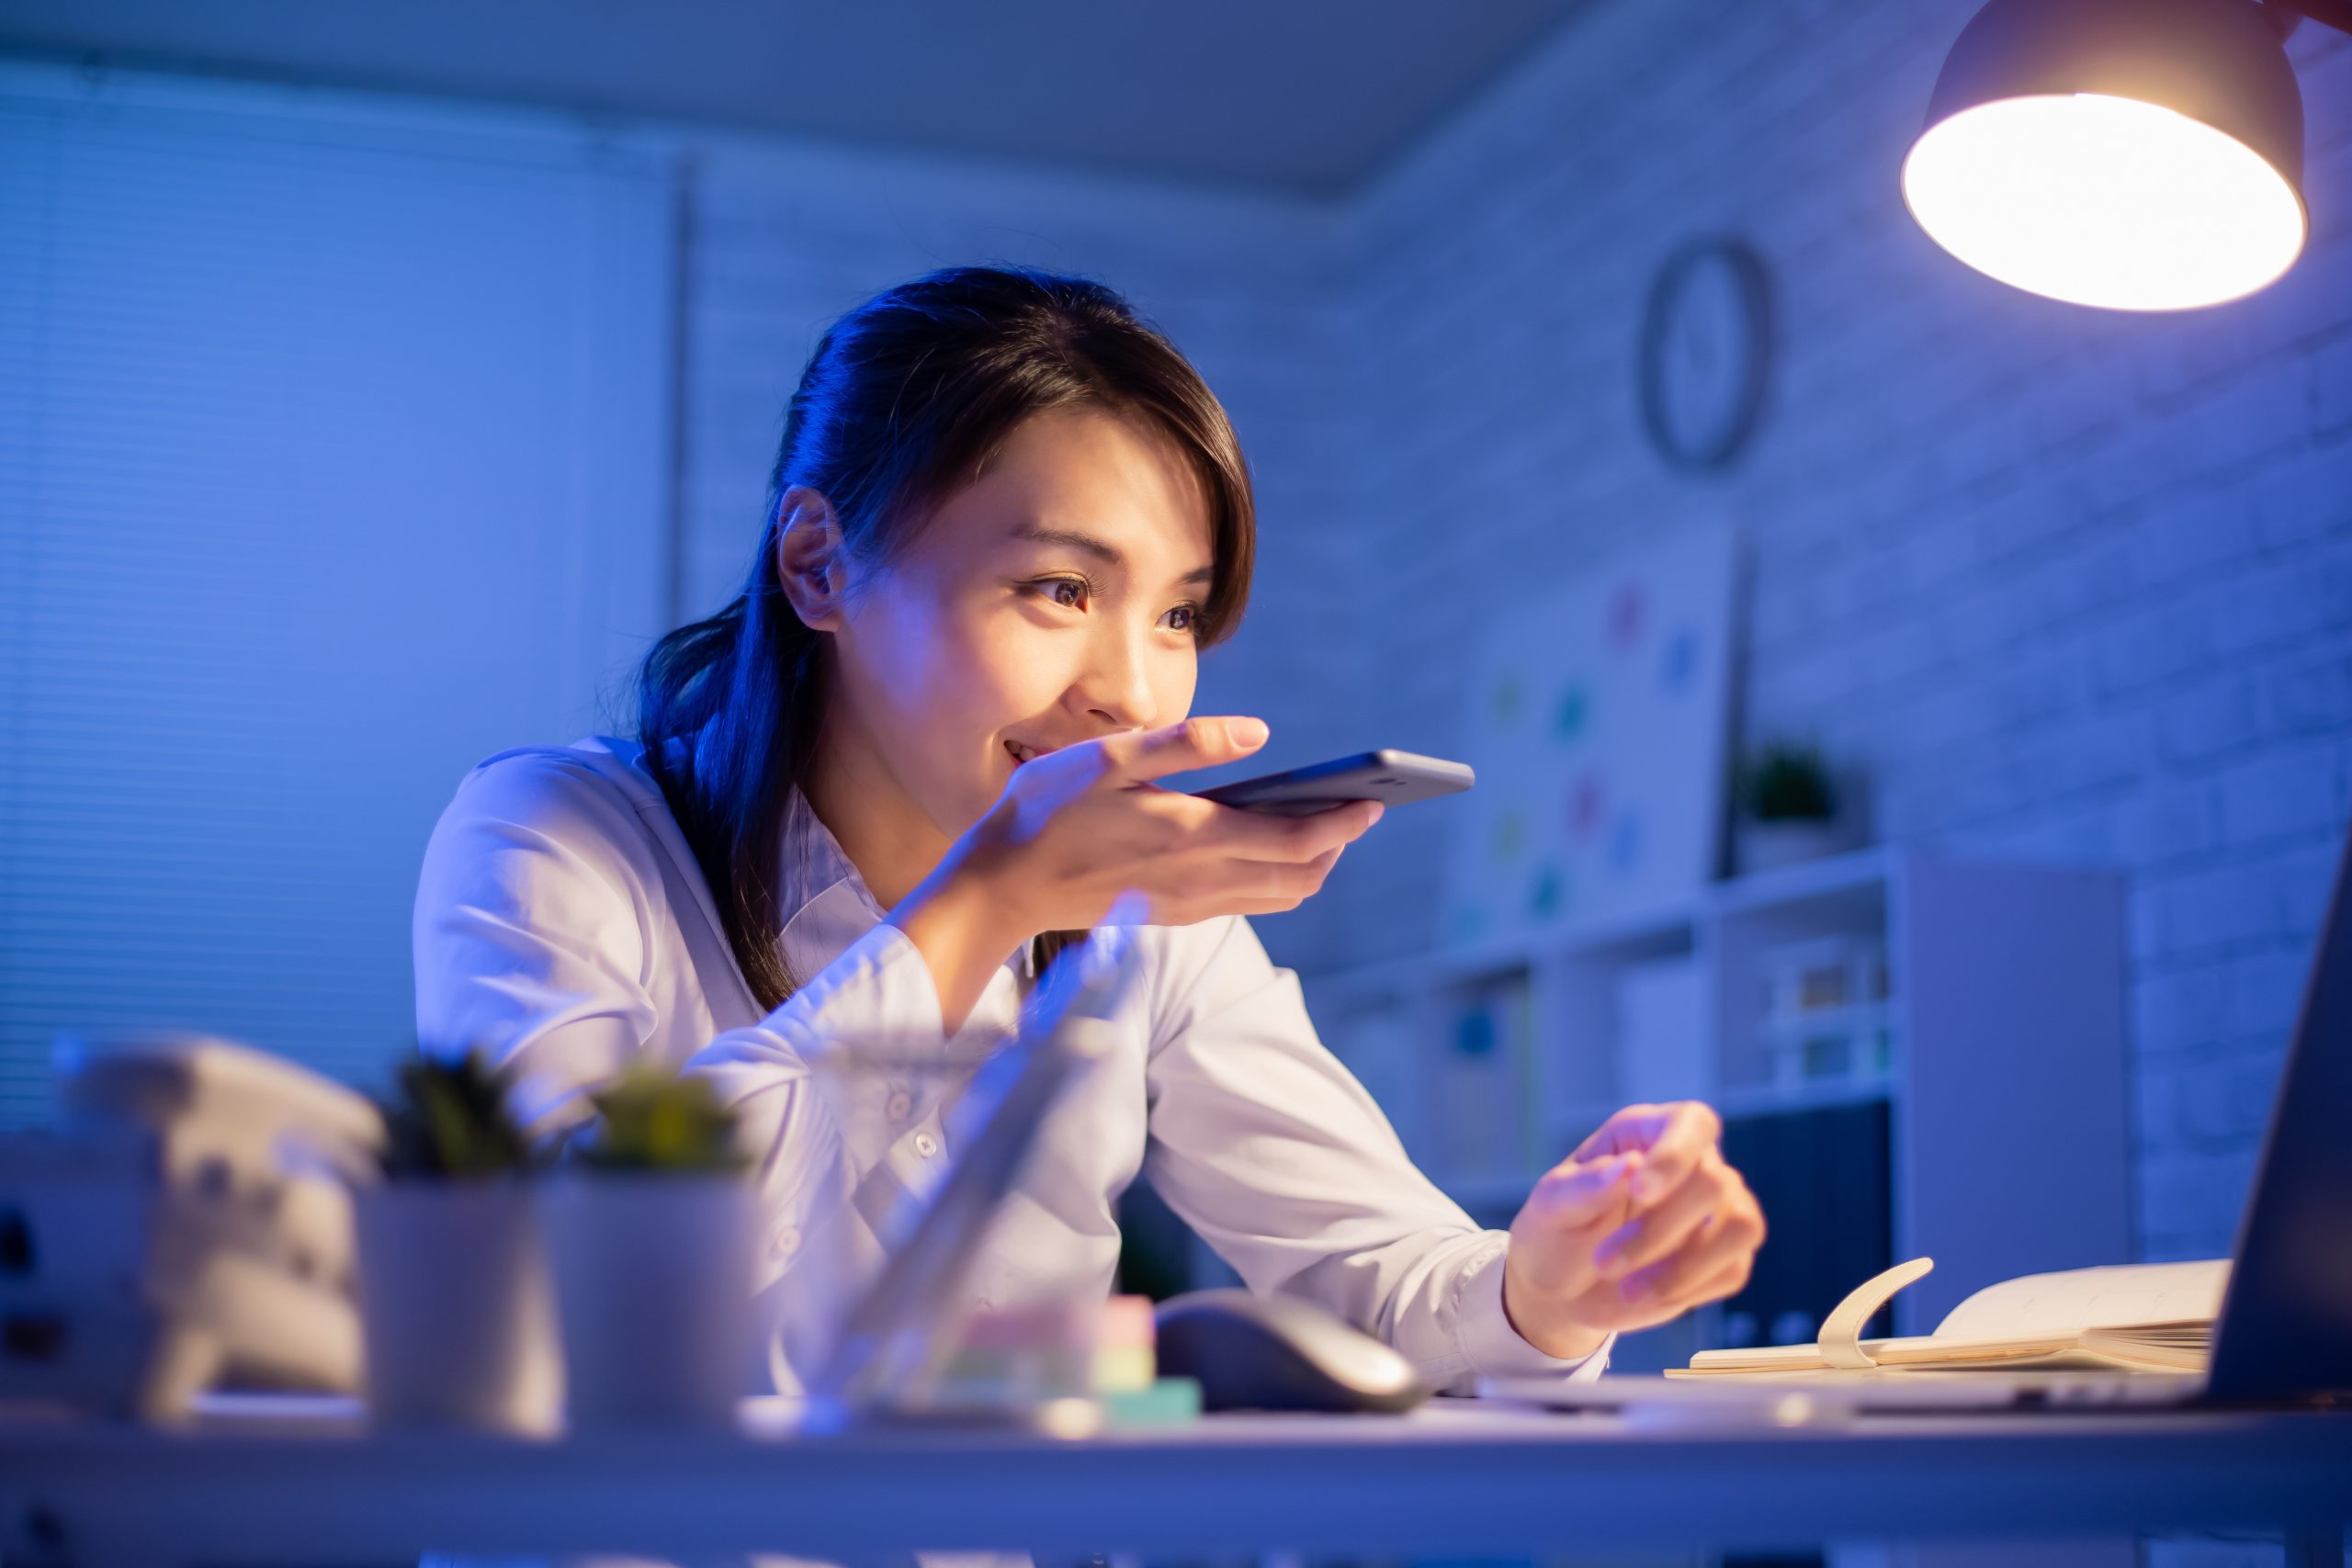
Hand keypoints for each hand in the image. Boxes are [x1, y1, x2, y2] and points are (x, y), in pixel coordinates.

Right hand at [953, 716, 1382, 935]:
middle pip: (1301, 876)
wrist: (1000, 885)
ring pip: (1278, 896)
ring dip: (1308, 864)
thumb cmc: (1049, 810)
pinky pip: (1244, 902)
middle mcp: (1201, 881)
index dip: (1344, 823)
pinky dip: (1272, 877)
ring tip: (1316, 823)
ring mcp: (1188, 904)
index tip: (1374, 801)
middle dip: (1336, 844)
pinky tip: (1261, 844)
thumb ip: (1190, 744)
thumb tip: (1260, 734)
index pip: (1298, 840)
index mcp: (1194, 838)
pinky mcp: (1171, 914)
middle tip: (1353, 807)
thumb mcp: (1113, 757)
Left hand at [1500, 1102, 1764, 1357]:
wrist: (1564, 1289)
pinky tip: (1648, 1294)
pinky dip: (1690, 1288)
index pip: (1692, 1123)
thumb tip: (1632, 1165)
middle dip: (1658, 1232)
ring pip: (1740, 1226)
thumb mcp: (1552, 1208)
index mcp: (1647, 1133)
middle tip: (1604, 1262)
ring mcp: (1716, 1210)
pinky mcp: (1724, 1255)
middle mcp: (1693, 1163)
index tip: (1639, 1192)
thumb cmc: (1557, 1233)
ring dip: (1684, 1267)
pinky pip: (1735, 1269)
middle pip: (1714, 1183)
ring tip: (1628, 1291)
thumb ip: (1585, 1186)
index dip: (1676, 1155)